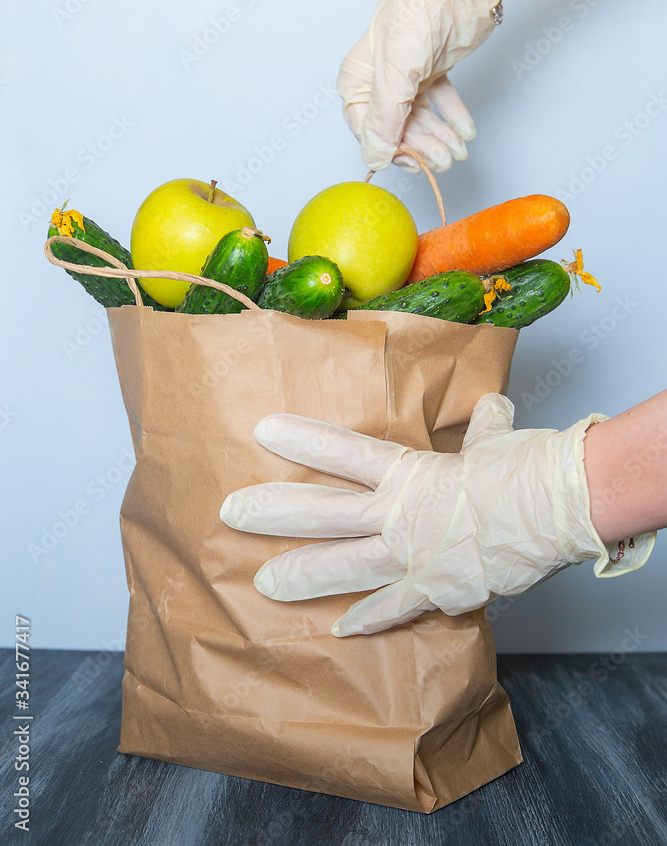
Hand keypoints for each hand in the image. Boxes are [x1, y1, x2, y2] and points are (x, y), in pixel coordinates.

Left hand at [220, 394, 654, 635]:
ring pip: (343, 566)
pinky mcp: (434, 588)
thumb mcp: (499, 439)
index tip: (262, 431)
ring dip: (303, 575)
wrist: (555, 508)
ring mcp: (410, 556)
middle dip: (275, 513)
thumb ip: (484, 427)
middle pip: (323, 512)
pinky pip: (394, 608)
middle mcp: (398, 515)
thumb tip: (492, 407)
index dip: (302, 440)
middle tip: (232, 514)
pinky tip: (340, 629)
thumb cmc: (527, 466)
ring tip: (265, 584)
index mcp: (409, 472)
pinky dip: (370, 619)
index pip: (343, 451)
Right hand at [337, 0, 504, 173]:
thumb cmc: (419, 13)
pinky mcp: (432, 70)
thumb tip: (375, 158)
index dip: (389, 147)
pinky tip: (465, 130)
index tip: (411, 161)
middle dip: (422, 145)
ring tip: (458, 147)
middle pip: (397, 127)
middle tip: (444, 159)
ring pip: (420, 118)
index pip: (366, 128)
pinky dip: (453, 117)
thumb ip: (384, 120)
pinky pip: (440, 102)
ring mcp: (407, 75)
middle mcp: (378, 79)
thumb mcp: (396, 73)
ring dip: (440, 136)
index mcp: (357, 78)